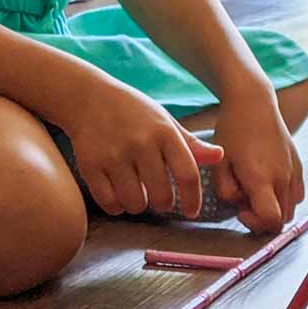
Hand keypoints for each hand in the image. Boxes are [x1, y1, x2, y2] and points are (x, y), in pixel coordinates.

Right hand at [63, 79, 223, 216]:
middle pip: (162, 194)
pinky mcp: (90, 165)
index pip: (187, 174)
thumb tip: (220, 156)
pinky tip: (119, 195)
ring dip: (140, 205)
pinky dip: (117, 206)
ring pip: (135, 203)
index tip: (191, 211)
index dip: (193, 199)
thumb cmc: (134, 112)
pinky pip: (110, 203)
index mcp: (164, 132)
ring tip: (138, 194)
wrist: (88, 97)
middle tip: (161, 199)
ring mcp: (114, 155)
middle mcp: (140, 143)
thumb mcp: (165, 121)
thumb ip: (190, 144)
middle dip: (164, 204)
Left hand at [210, 95, 304, 232]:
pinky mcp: (299, 166)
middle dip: (262, 218)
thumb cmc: (234, 130)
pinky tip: (269, 183)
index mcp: (261, 179)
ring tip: (257, 192)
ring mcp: (294, 172)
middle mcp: (282, 178)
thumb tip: (238, 203)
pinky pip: (297, 195)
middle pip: (282, 220)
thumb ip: (225, 190)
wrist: (255, 103)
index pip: (271, 220)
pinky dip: (285, 198)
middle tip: (245, 201)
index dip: (255, 224)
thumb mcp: (219, 162)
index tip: (241, 210)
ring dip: (274, 209)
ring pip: (291, 210)